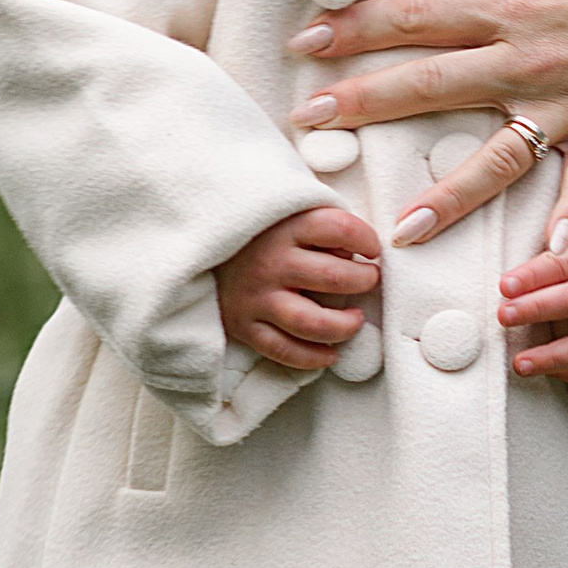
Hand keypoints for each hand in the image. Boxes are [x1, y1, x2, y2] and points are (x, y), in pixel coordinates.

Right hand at [216, 201, 380, 371]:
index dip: (367, 239)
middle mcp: (271, 263)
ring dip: (344, 326)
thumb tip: (356, 249)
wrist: (194, 245)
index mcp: (285, 226)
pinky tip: (330, 353)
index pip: (340, 229)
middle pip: (334, 277)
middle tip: (369, 280)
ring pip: (312, 323)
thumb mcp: (285, 210)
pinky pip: (283, 350)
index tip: (373, 249)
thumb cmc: (252, 229)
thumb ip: (319, 220)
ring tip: (355, 319)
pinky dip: (312, 357)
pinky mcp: (243, 325)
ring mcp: (256, 297)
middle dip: (363, 281)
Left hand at [287, 0, 567, 247]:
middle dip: (364, 102)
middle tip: (308, 123)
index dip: (357, 26)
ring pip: (496, 155)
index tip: (308, 42)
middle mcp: (530, 60)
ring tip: (400, 227)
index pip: (418, 14)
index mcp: (515, 5)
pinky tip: (546, 256)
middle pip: (432, 82)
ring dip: (447, 193)